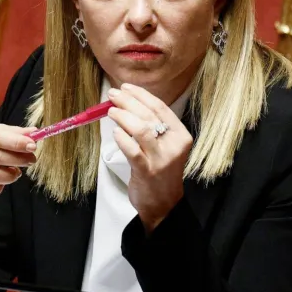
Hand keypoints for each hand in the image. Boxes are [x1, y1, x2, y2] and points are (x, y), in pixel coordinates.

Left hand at [107, 83, 192, 232]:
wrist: (163, 204)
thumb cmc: (159, 170)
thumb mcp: (163, 146)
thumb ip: (151, 126)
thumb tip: (125, 103)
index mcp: (181, 135)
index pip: (160, 108)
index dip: (141, 95)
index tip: (126, 87)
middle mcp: (174, 145)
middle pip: (149, 116)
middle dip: (128, 102)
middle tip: (113, 95)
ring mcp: (161, 159)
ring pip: (142, 130)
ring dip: (123, 117)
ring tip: (111, 111)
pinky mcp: (147, 171)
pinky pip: (132, 150)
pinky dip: (122, 138)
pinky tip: (115, 133)